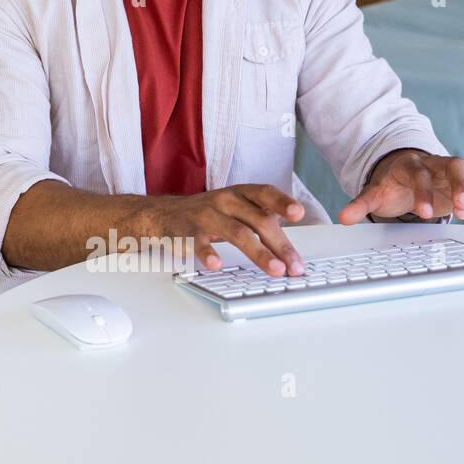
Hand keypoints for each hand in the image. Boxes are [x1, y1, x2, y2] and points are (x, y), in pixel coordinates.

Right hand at [153, 183, 306, 274]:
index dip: (282, 202)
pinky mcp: (189, 233)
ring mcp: (207, 216)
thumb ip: (262, 221)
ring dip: (259, 253)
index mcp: (241, 193)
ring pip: (237, 233)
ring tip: (274, 269)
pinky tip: (216, 264)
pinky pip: (200, 244)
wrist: (165, 214)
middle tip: (294, 266)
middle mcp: (226, 201)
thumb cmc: (209, 213)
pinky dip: (208, 254)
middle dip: (280, 245)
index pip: (265, 194)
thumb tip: (290, 249)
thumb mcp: (237, 208)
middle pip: (258, 220)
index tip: (298, 213)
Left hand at [338, 149, 463, 230]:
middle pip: (456, 164)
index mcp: (412, 165)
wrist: (406, 174)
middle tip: (459, 210)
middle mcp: (437, 164)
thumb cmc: (393, 185)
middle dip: (461, 186)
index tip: (424, 214)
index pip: (420, 173)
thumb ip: (360, 204)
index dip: (423, 192)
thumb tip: (343, 218)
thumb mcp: (376, 194)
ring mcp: (455, 171)